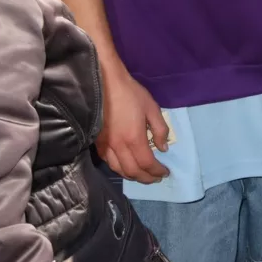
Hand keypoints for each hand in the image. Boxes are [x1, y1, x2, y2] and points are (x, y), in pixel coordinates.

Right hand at [97, 65, 170, 184]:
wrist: (104, 83)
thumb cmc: (130, 94)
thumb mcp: (152, 108)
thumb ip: (160, 130)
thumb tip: (164, 148)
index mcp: (134, 139)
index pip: (147, 164)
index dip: (157, 171)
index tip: (165, 173)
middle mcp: (118, 147)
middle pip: (133, 172)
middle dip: (146, 178)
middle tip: (156, 178)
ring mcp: (105, 146)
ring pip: (119, 170)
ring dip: (132, 176)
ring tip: (143, 175)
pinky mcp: (96, 143)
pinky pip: (108, 162)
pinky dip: (119, 168)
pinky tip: (125, 165)